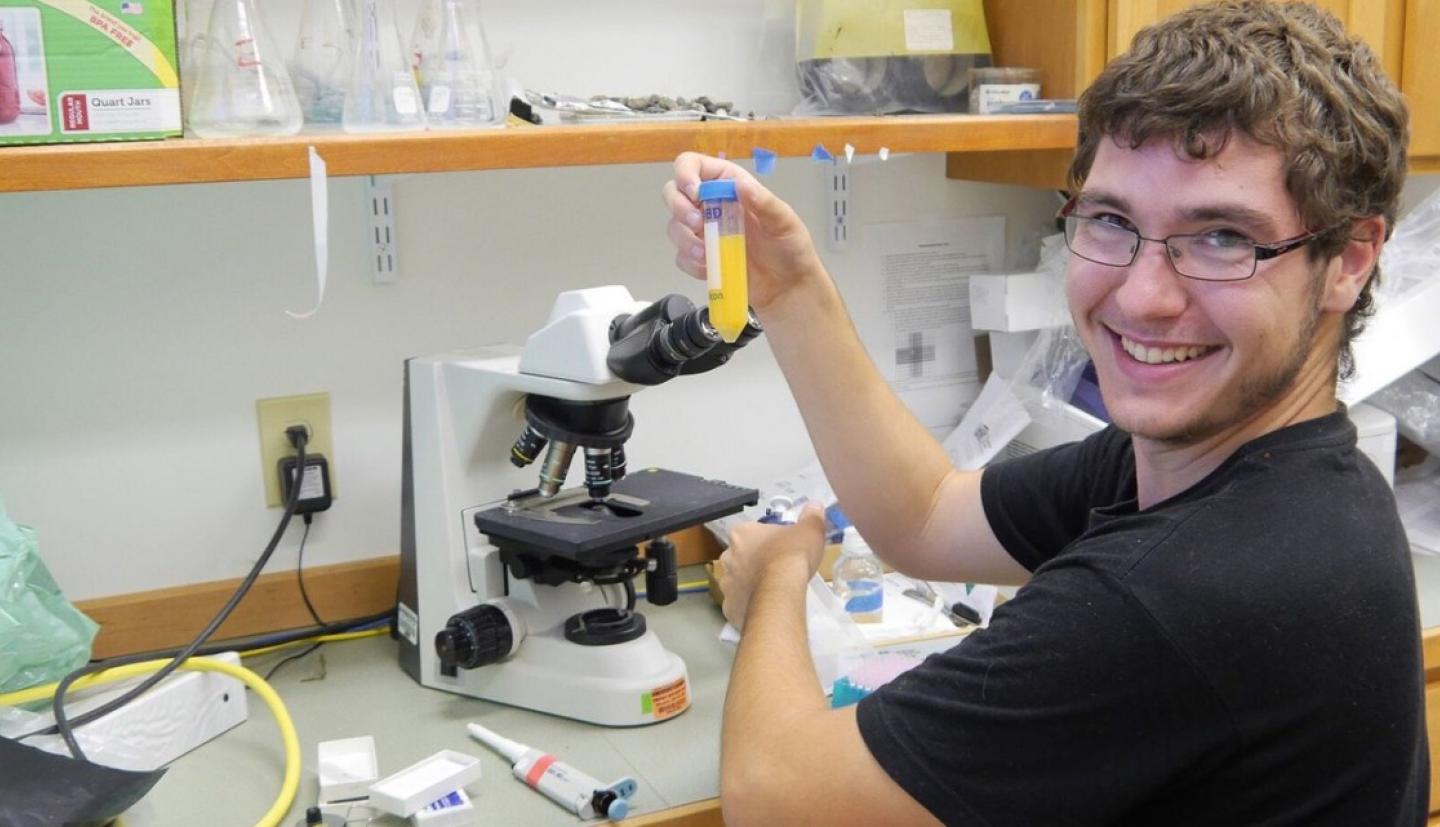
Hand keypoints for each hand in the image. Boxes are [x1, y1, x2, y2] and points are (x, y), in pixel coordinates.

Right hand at [661, 152, 825, 316]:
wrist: (788, 288)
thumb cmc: (790, 250)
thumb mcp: (784, 221)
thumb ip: (763, 202)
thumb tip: (741, 185)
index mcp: (730, 186)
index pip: (695, 166)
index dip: (686, 174)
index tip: (694, 192)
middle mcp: (713, 205)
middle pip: (674, 192)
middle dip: (678, 206)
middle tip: (696, 222)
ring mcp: (705, 232)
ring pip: (674, 226)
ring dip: (684, 238)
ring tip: (705, 252)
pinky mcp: (701, 258)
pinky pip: (682, 256)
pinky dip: (691, 262)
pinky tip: (710, 267)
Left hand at [717, 504, 827, 629]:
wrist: (781, 591)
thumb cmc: (791, 555)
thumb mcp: (809, 530)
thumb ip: (811, 517)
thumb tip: (815, 505)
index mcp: (741, 534)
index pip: (749, 533)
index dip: (764, 540)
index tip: (779, 548)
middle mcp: (728, 557)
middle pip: (739, 558)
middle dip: (753, 563)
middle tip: (775, 570)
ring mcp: (726, 584)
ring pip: (737, 583)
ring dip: (750, 585)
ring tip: (772, 591)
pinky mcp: (729, 607)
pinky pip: (738, 605)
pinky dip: (749, 606)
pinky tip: (765, 607)